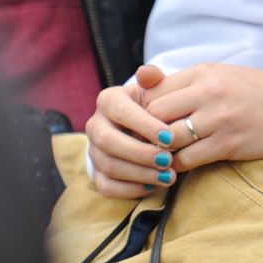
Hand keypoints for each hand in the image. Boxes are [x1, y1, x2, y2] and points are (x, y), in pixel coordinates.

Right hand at [83, 68, 172, 199]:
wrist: (141, 128)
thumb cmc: (153, 107)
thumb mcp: (155, 92)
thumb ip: (154, 81)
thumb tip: (148, 72)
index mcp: (108, 100)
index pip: (121, 111)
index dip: (144, 125)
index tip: (169, 138)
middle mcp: (95, 124)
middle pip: (110, 142)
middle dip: (141, 153)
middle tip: (168, 161)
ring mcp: (93, 150)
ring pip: (109, 166)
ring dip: (140, 174)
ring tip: (168, 177)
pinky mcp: (96, 173)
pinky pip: (106, 186)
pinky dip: (129, 189)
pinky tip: (152, 187)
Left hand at [141, 63, 262, 169]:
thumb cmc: (252, 92)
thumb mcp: (216, 76)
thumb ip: (178, 81)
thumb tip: (139, 79)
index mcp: (202, 72)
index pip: (152, 92)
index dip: (142, 112)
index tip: (144, 124)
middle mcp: (208, 92)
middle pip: (155, 116)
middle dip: (148, 133)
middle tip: (150, 144)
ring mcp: (219, 118)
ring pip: (168, 140)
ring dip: (162, 152)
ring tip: (163, 156)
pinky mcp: (229, 143)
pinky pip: (188, 160)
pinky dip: (179, 166)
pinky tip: (182, 165)